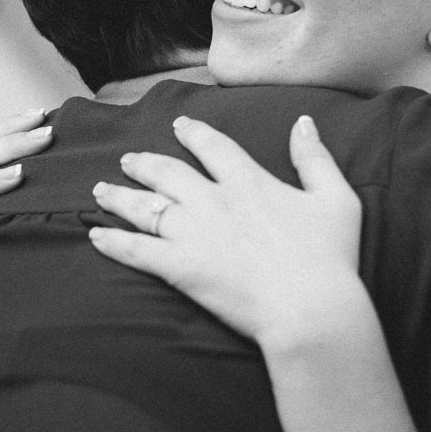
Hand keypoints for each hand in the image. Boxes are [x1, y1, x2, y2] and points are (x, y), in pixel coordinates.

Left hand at [89, 113, 367, 353]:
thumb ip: (316, 158)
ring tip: (101, 190)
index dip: (194, 134)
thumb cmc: (329, 257)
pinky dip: (112, 242)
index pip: (213, 147)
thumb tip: (304, 122)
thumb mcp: (335, 198)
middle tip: (129, 160)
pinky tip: (95, 236)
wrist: (309, 309)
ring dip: (120, 196)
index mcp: (248, 182)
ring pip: (144, 207)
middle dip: (145, 163)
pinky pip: (135, 250)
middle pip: (167, 172)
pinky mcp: (179, 268)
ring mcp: (192, 234)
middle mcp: (213, 201)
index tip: (180, 126)